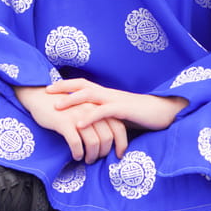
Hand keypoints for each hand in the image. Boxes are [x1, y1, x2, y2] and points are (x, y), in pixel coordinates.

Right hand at [16, 86, 127, 162]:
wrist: (39, 96)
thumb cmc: (62, 105)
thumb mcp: (83, 108)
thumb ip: (96, 118)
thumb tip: (108, 137)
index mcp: (97, 107)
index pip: (118, 127)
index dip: (121, 143)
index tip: (118, 154)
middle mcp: (90, 110)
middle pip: (107, 137)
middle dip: (105, 152)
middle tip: (98, 158)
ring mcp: (77, 116)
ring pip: (93, 142)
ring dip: (92, 155)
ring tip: (87, 159)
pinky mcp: (63, 122)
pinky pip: (76, 143)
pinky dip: (78, 153)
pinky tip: (76, 155)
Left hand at [48, 79, 187, 132]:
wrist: (164, 112)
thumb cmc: (140, 115)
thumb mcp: (117, 115)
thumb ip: (103, 116)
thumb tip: (89, 125)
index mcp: (106, 94)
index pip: (82, 84)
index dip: (66, 85)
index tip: (50, 88)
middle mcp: (108, 93)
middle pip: (82, 85)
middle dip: (63, 87)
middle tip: (46, 92)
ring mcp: (116, 100)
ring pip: (89, 95)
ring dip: (71, 100)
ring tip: (56, 107)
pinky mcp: (124, 109)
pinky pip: (103, 111)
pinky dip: (89, 117)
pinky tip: (78, 123)